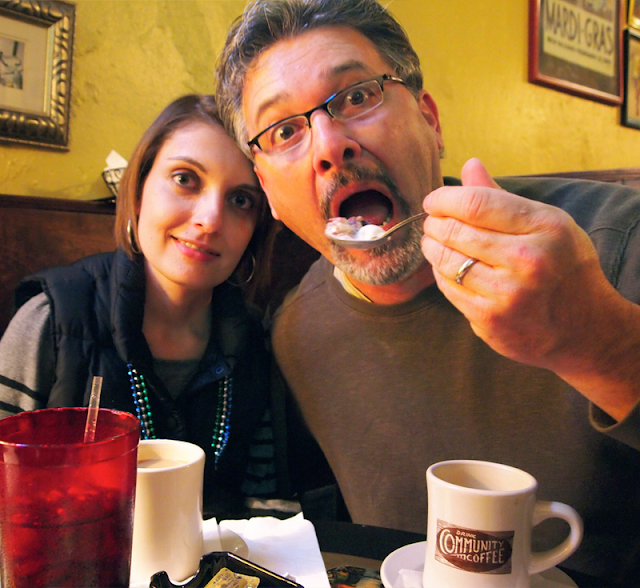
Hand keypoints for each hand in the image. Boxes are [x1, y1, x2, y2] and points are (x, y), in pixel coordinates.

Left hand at [421, 158, 639, 419]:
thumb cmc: (563, 267)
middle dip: (434, 223)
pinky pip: (448, 288)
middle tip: (431, 222)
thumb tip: (470, 165)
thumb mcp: (548, 224)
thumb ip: (503, 198)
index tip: (434, 201)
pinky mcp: (489, 318)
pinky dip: (441, 273)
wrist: (584, 328)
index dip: (444, 199)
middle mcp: (526, 260)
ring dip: (431, 247)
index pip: (475, 203)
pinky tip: (446, 267)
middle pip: (455, 231)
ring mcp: (506, 293)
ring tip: (432, 241)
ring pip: (446, 261)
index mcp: (544, 227)